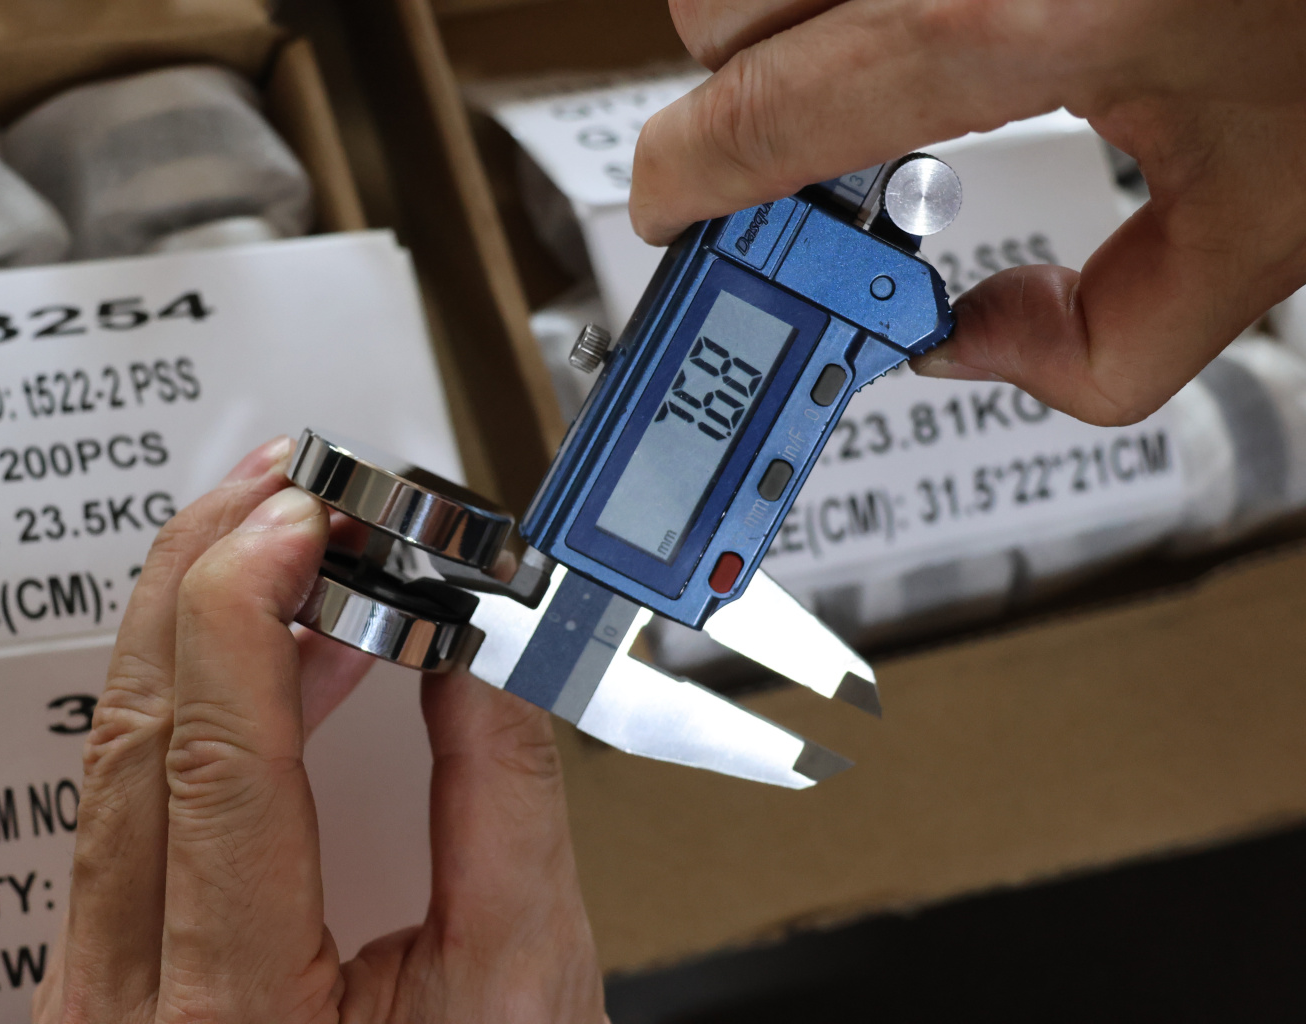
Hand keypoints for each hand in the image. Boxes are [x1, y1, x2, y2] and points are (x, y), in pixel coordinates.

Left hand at [31, 435, 605, 1023]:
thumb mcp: (522, 980)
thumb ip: (501, 793)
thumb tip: (480, 640)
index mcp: (232, 1013)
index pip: (213, 755)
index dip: (251, 606)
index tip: (310, 518)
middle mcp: (124, 1004)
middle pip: (131, 729)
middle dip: (205, 574)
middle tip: (287, 488)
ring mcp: (92, 989)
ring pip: (110, 754)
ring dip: (192, 621)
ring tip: (277, 539)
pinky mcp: (104, 969)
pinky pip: (128, 799)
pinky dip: (191, 698)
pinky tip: (259, 651)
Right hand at [631, 0, 1305, 424]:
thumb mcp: (1277, 216)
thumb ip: (1107, 344)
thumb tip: (968, 344)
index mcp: (1015, 16)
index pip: (756, 112)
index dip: (683, 181)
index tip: (673, 213)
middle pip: (713, 5)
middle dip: (739, 89)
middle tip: (819, 145)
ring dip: (786, 9)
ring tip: (890, 51)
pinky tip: (929, 4)